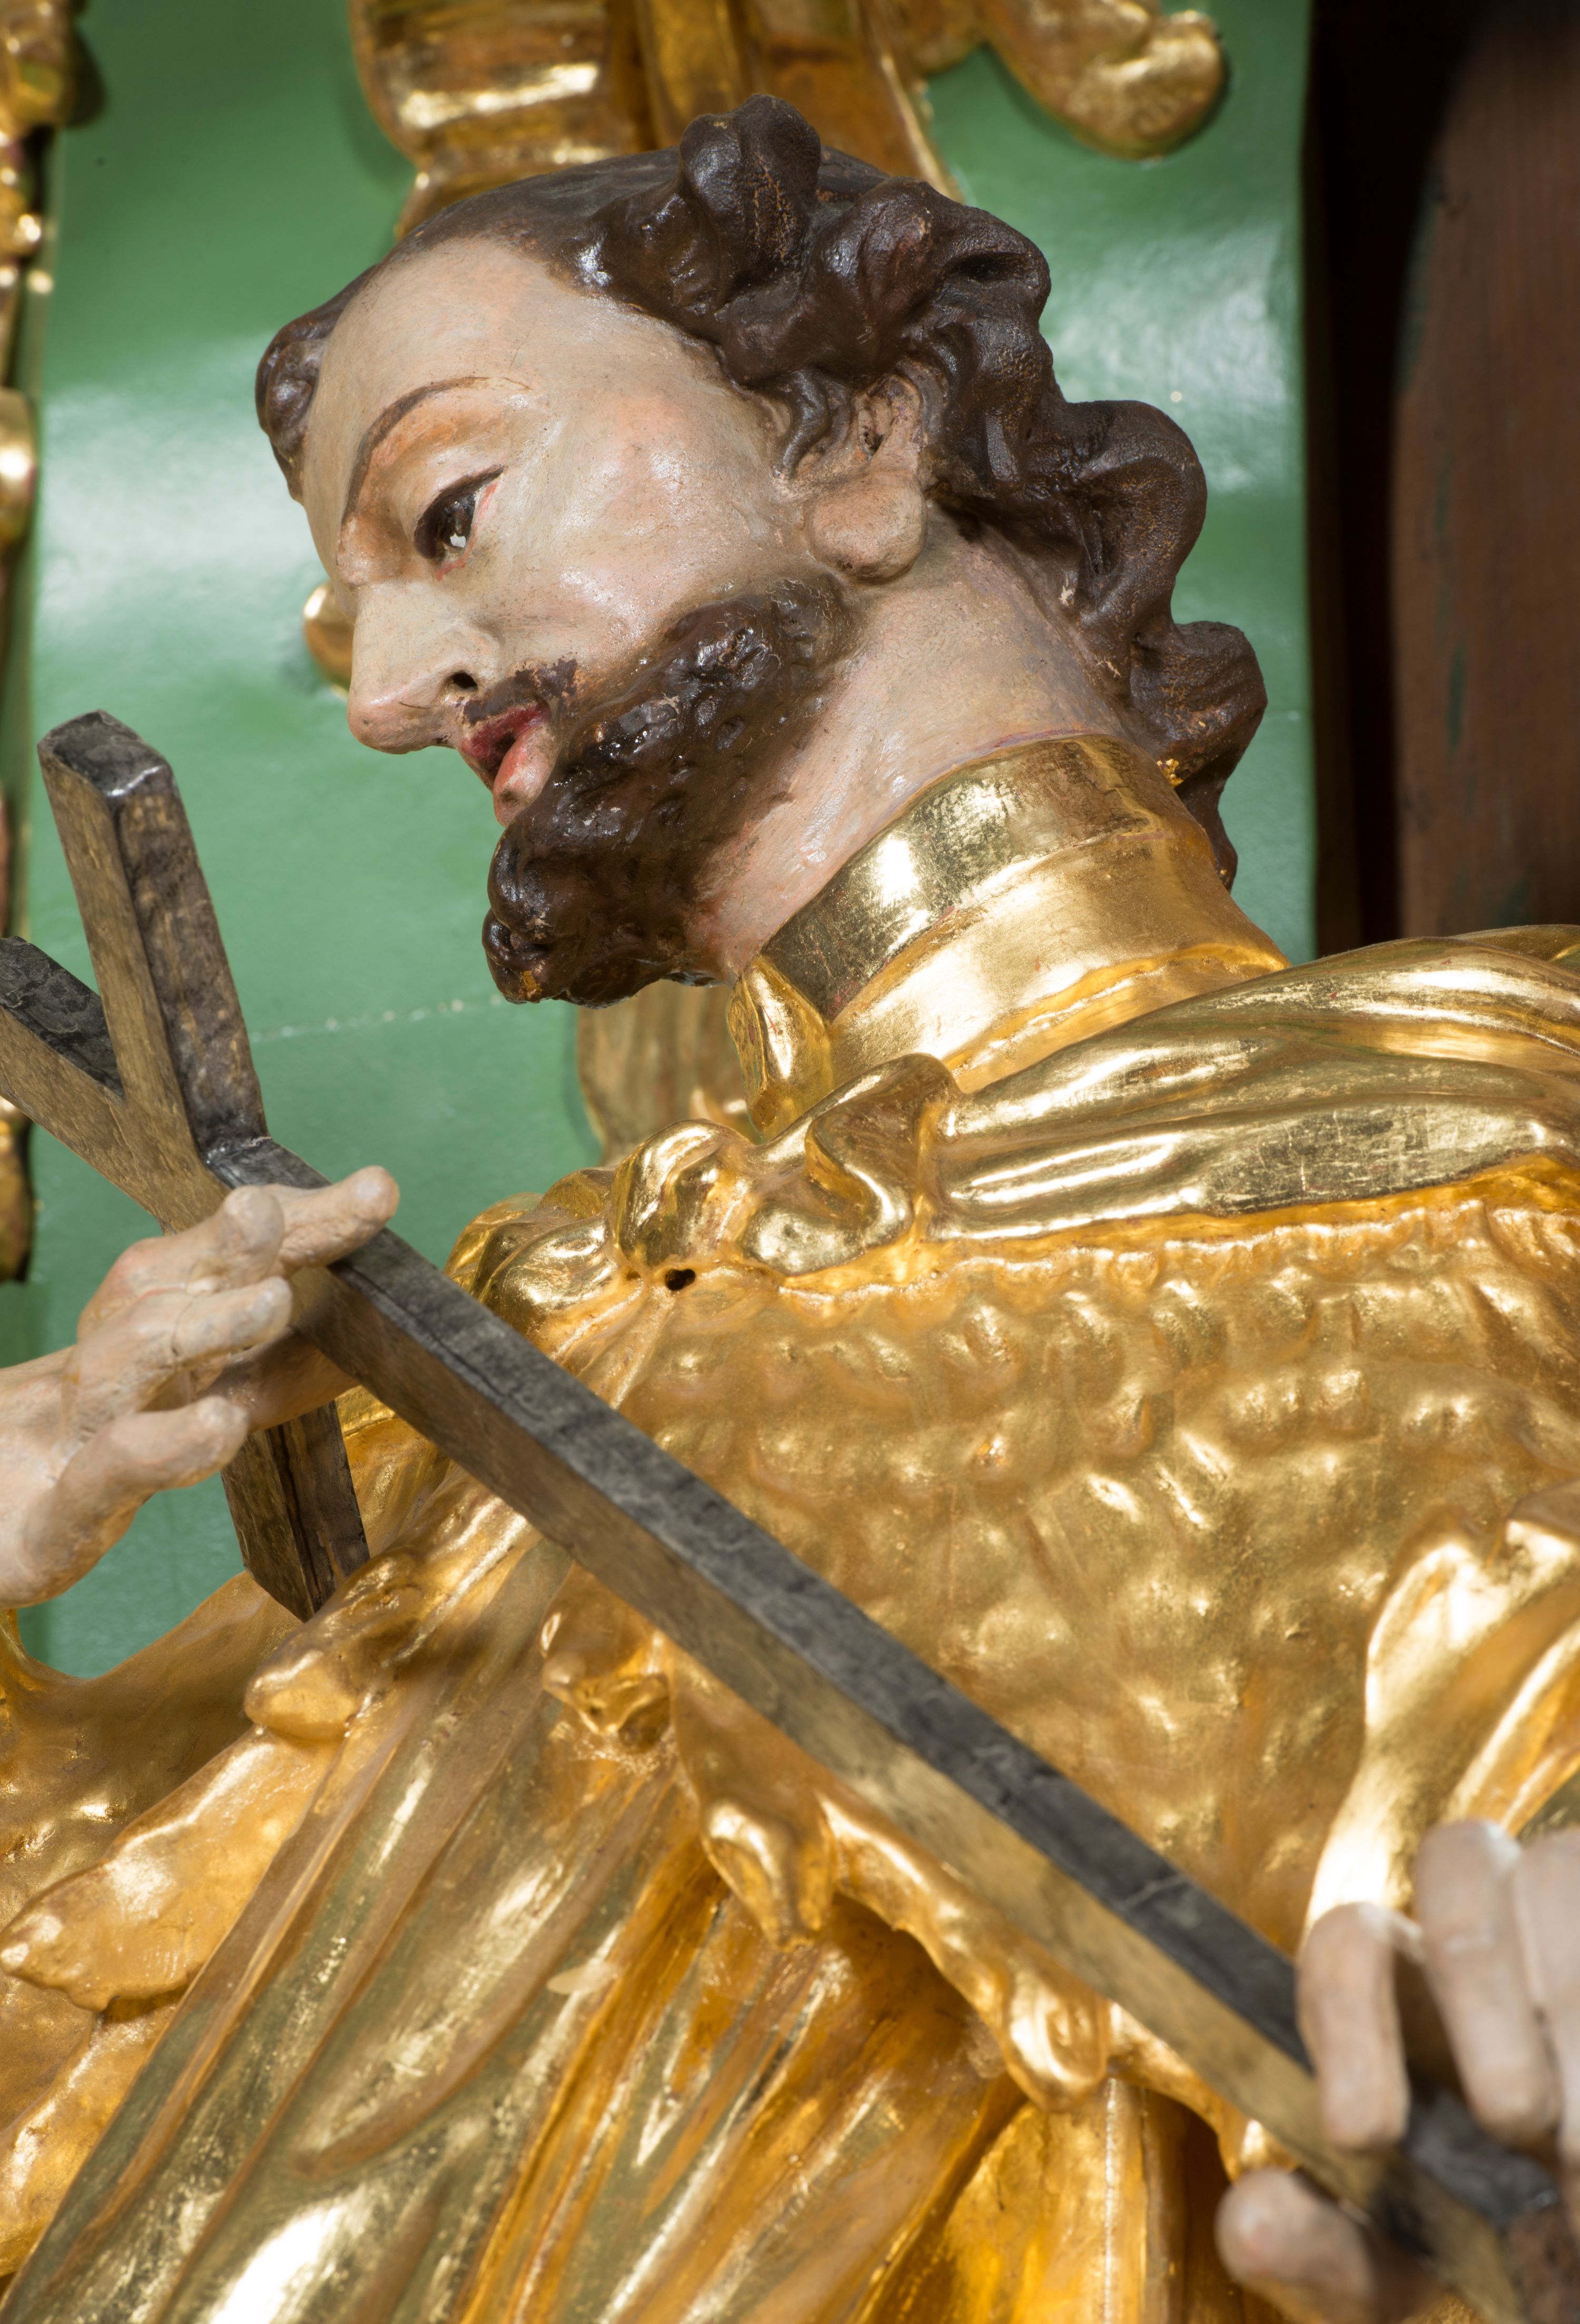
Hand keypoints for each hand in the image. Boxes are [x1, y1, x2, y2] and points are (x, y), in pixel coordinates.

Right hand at [0, 1168, 396, 1606]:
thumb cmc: (102, 1454)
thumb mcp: (199, 1410)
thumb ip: (282, 1376)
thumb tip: (374, 1338)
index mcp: (152, 1334)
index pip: (220, 1260)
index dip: (296, 1221)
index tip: (376, 1190)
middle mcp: (116, 1367)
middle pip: (169, 1285)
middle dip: (235, 1243)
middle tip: (285, 1206)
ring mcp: (80, 1432)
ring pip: (133, 1358)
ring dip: (205, 1324)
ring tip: (274, 1301)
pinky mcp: (57, 1515)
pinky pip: (113, 1468)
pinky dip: (166, 1444)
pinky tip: (219, 1423)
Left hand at [1217, 1819, 1579, 2322]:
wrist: (1577, 2269)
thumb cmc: (1495, 2263)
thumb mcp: (1406, 2276)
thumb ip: (1327, 2249)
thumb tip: (1252, 2225)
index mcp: (1401, 1994)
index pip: (1348, 1944)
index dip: (1346, 2018)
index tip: (1361, 2135)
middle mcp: (1486, 1932)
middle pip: (1455, 1863)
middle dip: (1479, 1988)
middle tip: (1514, 2120)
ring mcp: (1569, 1922)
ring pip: (1559, 1873)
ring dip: (1570, 2000)